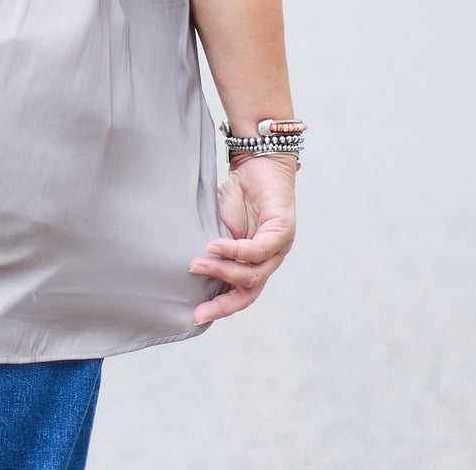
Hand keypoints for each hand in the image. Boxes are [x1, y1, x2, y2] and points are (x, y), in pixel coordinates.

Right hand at [188, 153, 296, 324]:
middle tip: (199, 309)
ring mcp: (280, 247)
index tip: (196, 315)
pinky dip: (235, 250)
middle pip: (249, 292)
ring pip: (253, 274)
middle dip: (223, 303)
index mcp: (255, 261)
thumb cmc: (238, 193)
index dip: (220, 306)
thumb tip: (190, 268)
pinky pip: (258, 249)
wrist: (258, 161)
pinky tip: (214, 245)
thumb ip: (214, 248)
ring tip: (196, 264)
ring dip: (222, 271)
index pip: (241, 293)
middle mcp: (270, 259)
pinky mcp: (284, 230)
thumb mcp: (220, 226)